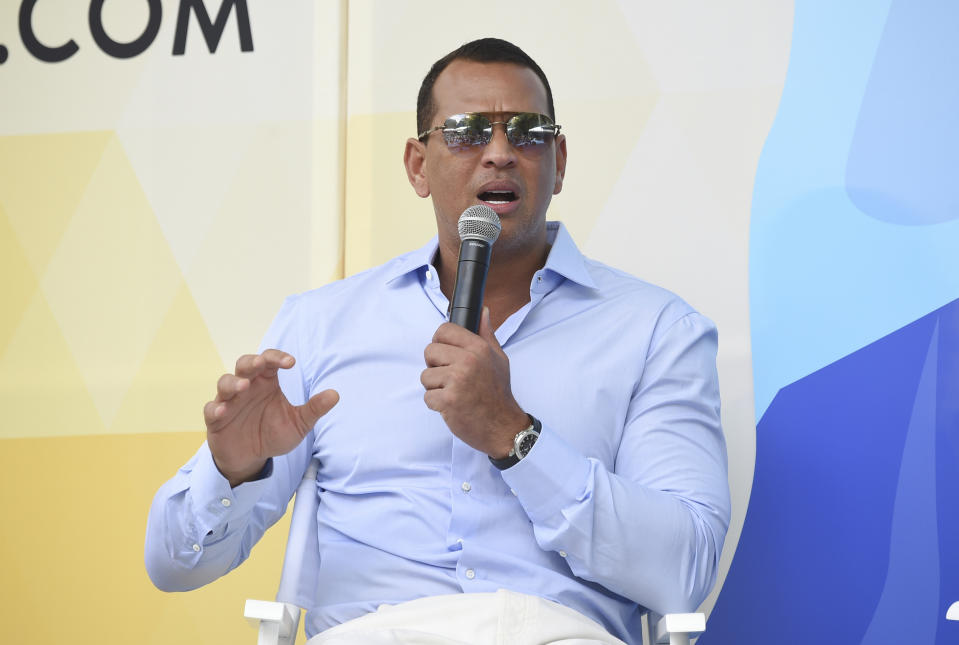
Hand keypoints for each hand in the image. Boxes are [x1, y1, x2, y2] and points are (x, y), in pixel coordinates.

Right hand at [203, 349, 338, 486]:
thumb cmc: (273, 434)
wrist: (252, 459)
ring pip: (225, 382)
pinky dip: (216, 408)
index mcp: (266, 383)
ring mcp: (229, 401)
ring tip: (244, 387)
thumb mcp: (298, 424)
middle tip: (261, 364)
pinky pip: (211, 409)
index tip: (291, 362)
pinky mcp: (216, 419)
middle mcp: (247, 387)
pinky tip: (223, 411)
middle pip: (244, 365)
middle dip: (252, 362)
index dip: (277, 358)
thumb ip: (314, 409)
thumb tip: (335, 394)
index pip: (270, 362)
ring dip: (233, 382)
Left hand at [421, 308, 527, 456]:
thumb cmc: (498, 393)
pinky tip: (453, 406)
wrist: (503, 426)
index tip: (446, 355)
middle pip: (429, 352)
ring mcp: (457, 381)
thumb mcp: (498, 359)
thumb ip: (486, 335)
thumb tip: (482, 312)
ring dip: (435, 388)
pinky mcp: (448, 400)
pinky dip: (437, 404)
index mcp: (479, 348)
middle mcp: (468, 361)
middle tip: (451, 378)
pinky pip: (427, 397)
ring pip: (425, 376)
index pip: (444, 331)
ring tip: (454, 393)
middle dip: (435, 366)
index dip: (440, 342)